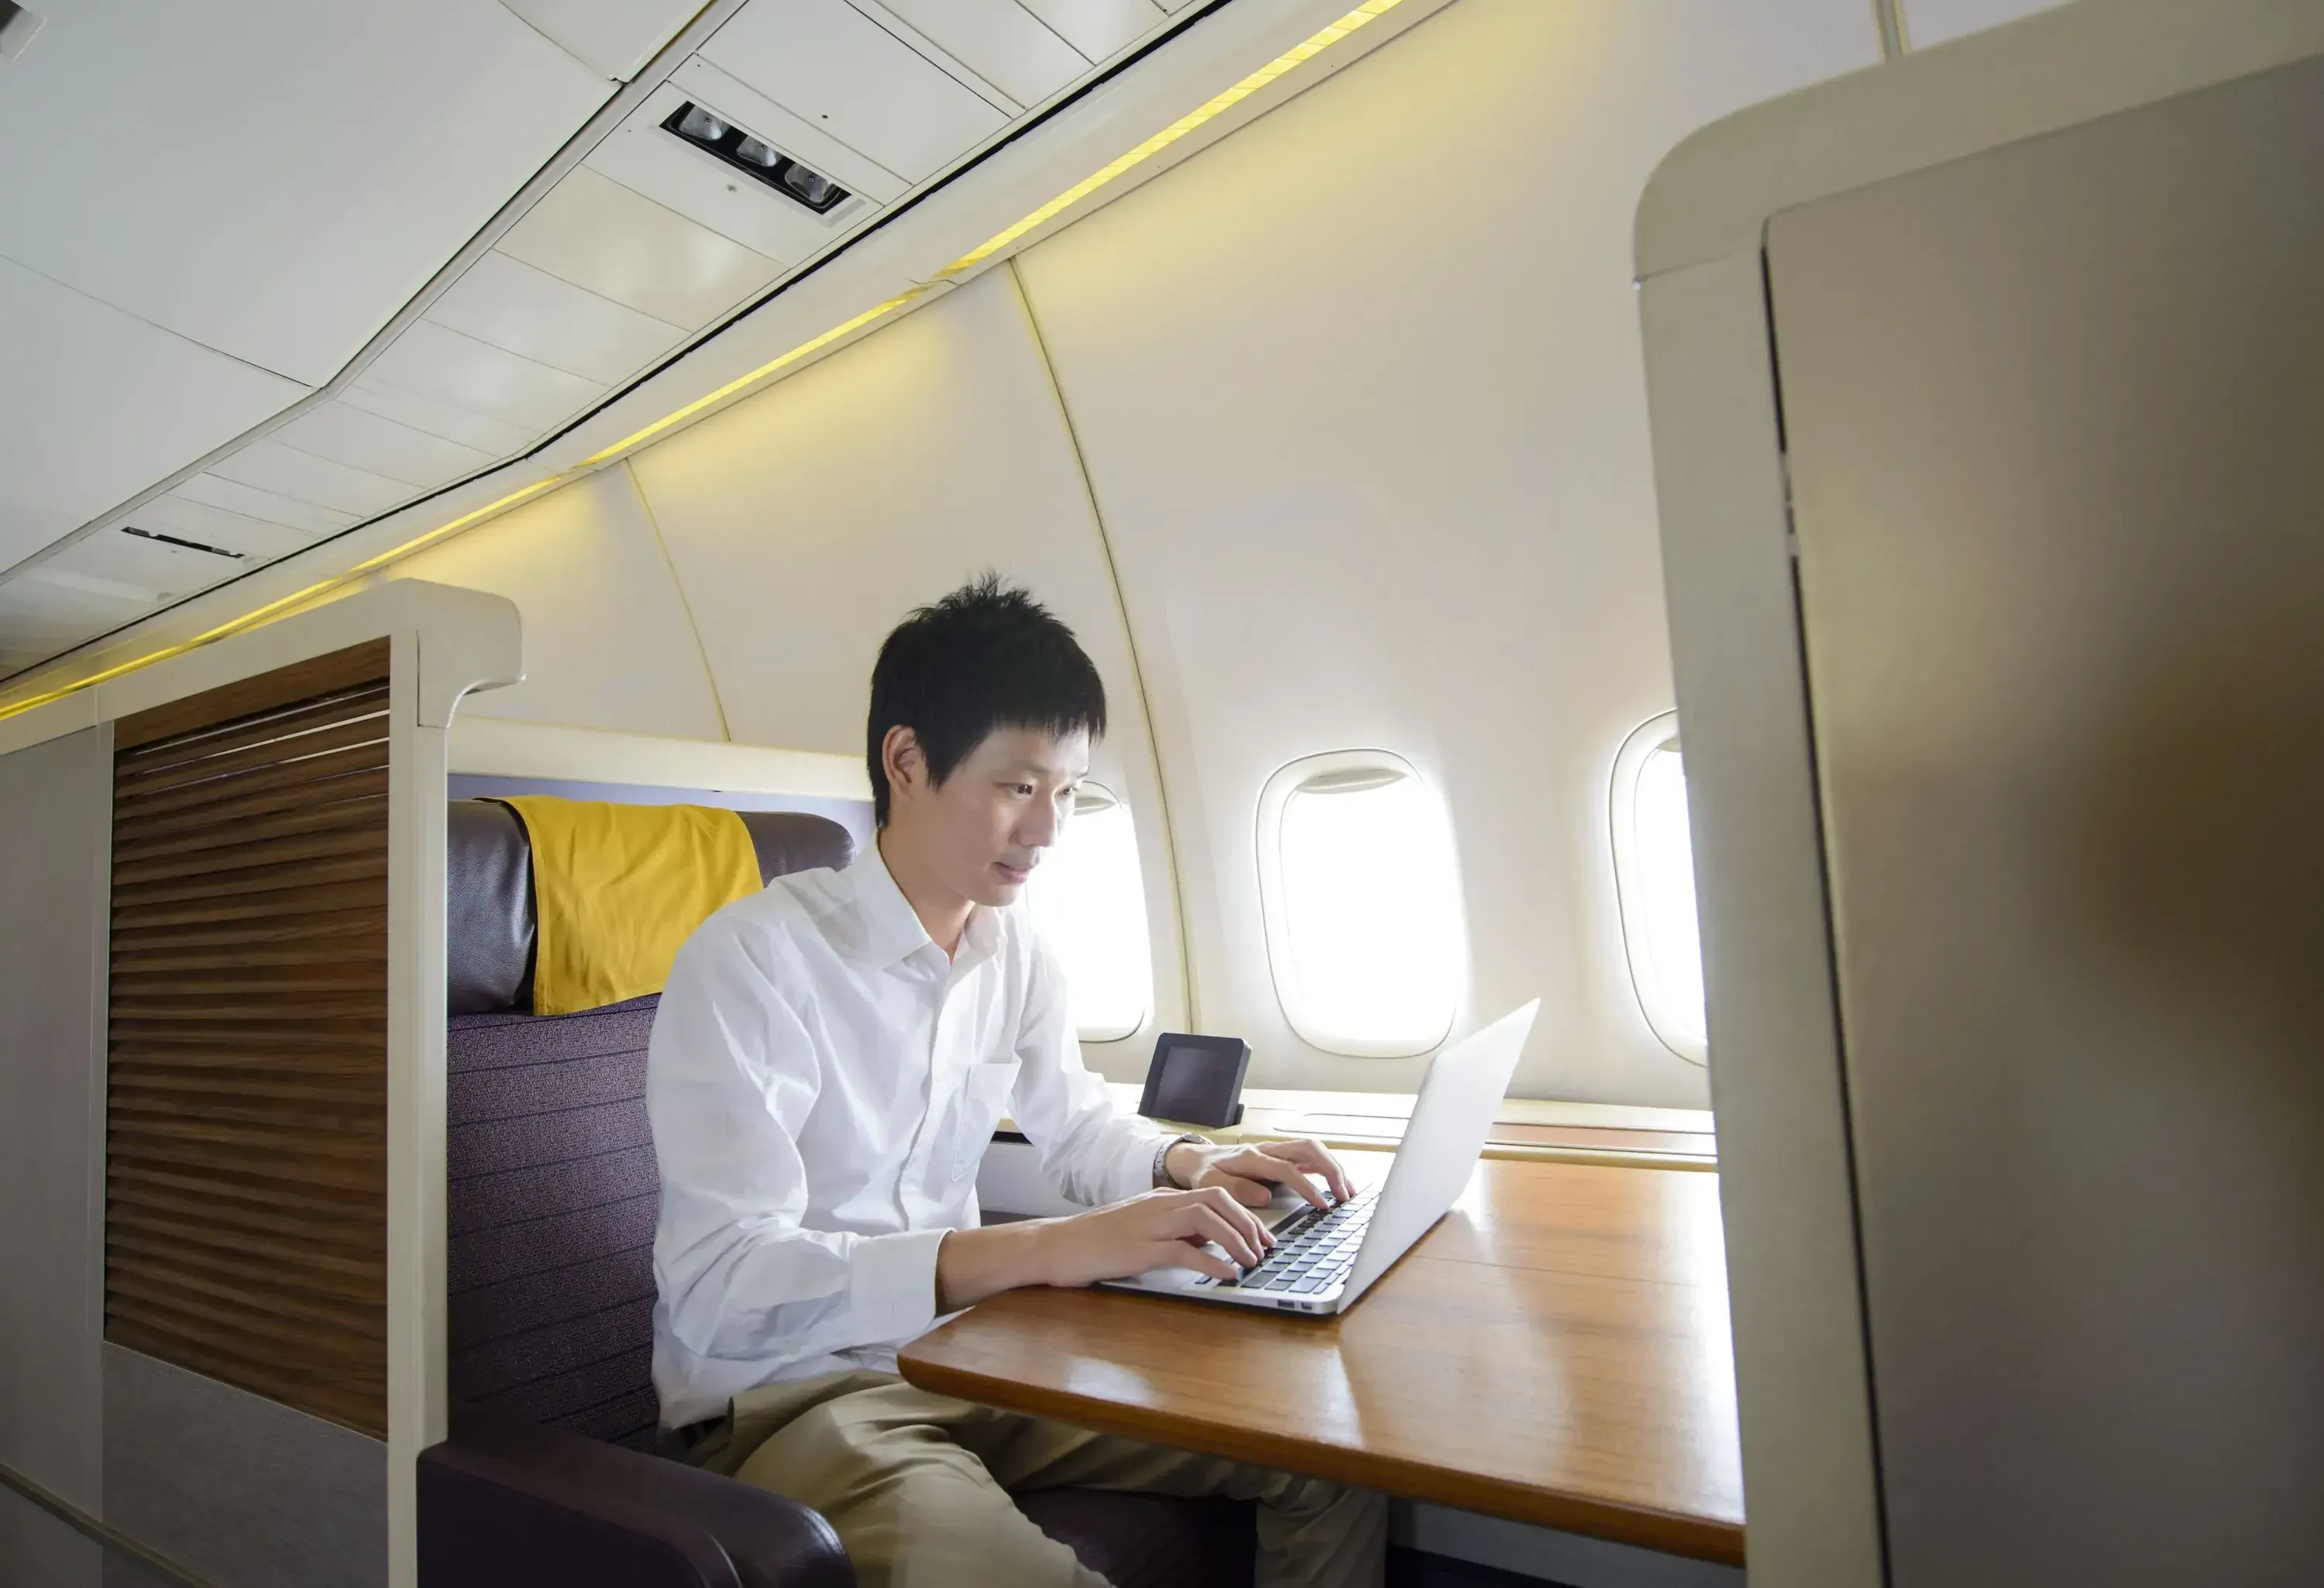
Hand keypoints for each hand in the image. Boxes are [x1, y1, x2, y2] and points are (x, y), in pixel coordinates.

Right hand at [934, 1186, 1275, 1309]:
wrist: (1056, 1245)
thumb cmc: (1095, 1241)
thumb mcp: (1140, 1230)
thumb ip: (1174, 1232)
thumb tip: (1208, 1244)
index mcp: (1161, 1198)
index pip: (1214, 1194)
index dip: (1244, 1214)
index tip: (1262, 1236)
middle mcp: (1159, 1205)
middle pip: (1217, 1200)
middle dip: (1248, 1223)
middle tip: (1265, 1249)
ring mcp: (1149, 1225)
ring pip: (1206, 1219)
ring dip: (1236, 1240)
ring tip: (1252, 1262)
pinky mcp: (1139, 1249)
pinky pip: (1184, 1251)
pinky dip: (1212, 1262)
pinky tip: (1228, 1275)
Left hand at [1165, 1136, 1352, 1208]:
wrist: (1198, 1159)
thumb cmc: (1205, 1174)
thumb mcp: (1211, 1185)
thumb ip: (1236, 1189)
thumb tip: (1265, 1195)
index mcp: (1252, 1157)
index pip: (1287, 1168)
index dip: (1307, 1185)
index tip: (1322, 1204)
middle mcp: (1268, 1149)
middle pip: (1308, 1148)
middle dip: (1331, 1170)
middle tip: (1344, 1195)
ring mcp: (1276, 1151)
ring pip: (1313, 1149)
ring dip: (1334, 1167)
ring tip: (1349, 1191)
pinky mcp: (1282, 1156)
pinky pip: (1309, 1156)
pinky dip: (1327, 1168)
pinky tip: (1339, 1185)